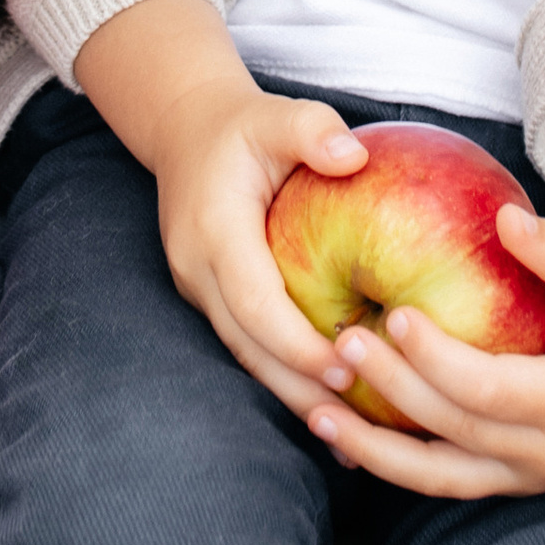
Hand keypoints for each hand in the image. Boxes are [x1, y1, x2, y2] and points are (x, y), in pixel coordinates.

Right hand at [74, 0, 368, 417]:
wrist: (185, 130)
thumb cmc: (243, 126)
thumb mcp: (277, 114)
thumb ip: (312, 130)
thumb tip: (353, 156)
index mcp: (215, 231)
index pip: (255, 303)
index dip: (297, 342)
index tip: (346, 368)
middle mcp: (197, 269)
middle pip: (248, 347)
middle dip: (299, 388)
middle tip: (359, 420)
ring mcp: (197, 289)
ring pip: (245, 355)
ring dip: (292, 392)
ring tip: (350, 431)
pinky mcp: (209, 299)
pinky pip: (248, 345)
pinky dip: (284, 373)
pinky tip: (326, 399)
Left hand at [302, 186, 544, 501]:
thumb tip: (504, 217)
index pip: (492, 389)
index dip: (439, 358)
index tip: (396, 314)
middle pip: (455, 429)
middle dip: (393, 391)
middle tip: (341, 342)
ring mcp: (527, 475)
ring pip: (438, 476)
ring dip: (374, 447)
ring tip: (316, 411)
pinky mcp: (506, 478)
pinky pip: (439, 478)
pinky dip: (389, 460)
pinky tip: (343, 431)